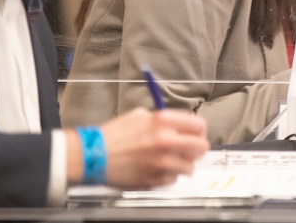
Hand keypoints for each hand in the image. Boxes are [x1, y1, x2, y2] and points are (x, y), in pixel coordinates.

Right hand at [73, 108, 208, 188]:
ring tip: (169, 160)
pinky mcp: (155, 180)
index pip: (199, 126)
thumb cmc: (113, 135)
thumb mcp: (140, 116)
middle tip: (188, 149)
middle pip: (201, 147)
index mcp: (163, 121)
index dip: (199, 131)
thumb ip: (163, 119)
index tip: (196, 134)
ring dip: (182, 164)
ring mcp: (162, 163)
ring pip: (190, 167)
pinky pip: (173, 180)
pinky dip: (168, 176)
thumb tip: (181, 125)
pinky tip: (156, 169)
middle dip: (196, 148)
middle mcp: (166, 141)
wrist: (93, 155)